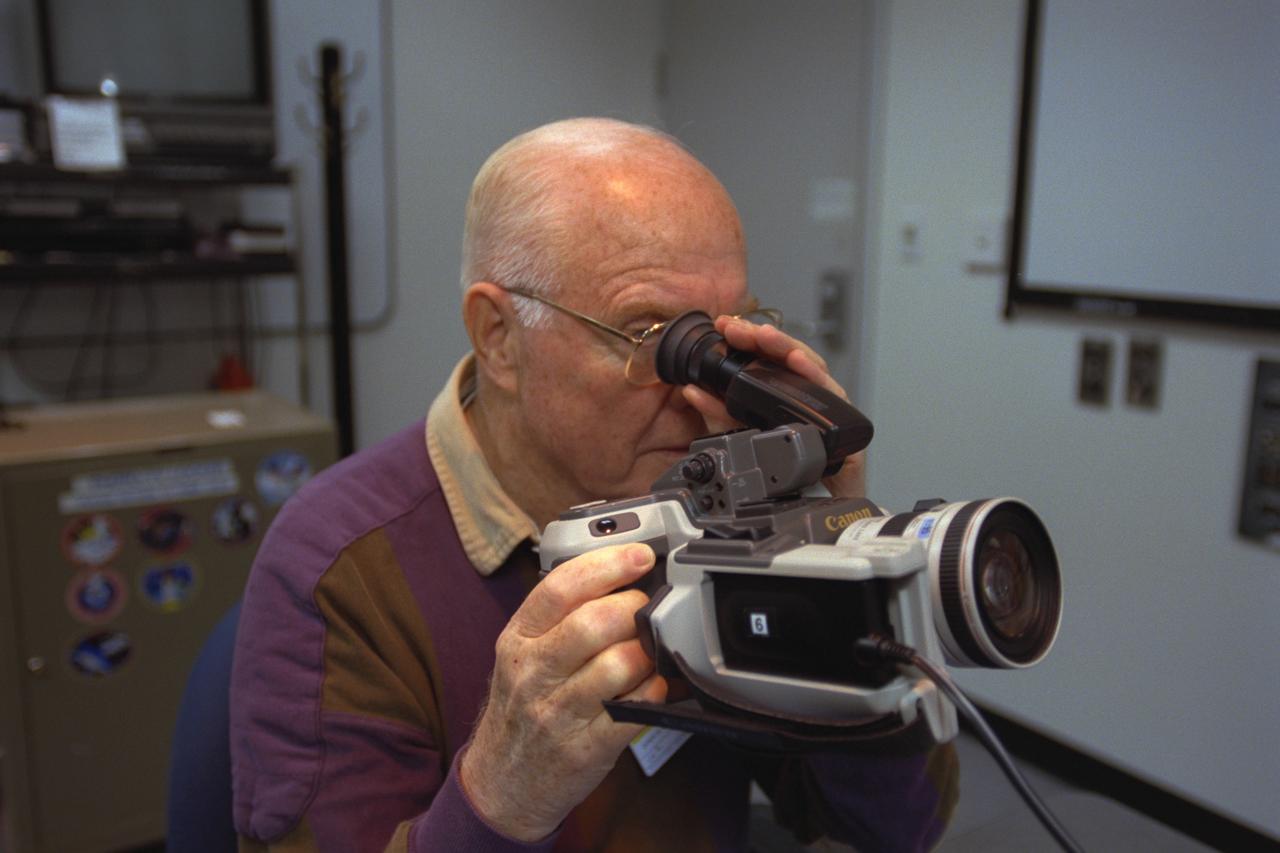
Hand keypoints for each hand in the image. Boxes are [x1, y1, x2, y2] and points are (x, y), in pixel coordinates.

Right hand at [460, 543, 667, 840]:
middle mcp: (533, 672)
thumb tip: (618, 574)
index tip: (640, 555)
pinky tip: (655, 683)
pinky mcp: (586, 749)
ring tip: (650, 648)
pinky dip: (655, 691)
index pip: (560, 587)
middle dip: (633, 606)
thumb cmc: (521, 706)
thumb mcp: (521, 653)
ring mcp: (558, 713)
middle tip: (647, 606)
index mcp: (518, 638)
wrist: (500, 782)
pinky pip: (634, 711)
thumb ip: (560, 615)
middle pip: (593, 623)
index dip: (607, 564)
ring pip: (617, 665)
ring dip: (647, 650)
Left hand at [681, 315, 865, 497]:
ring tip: (766, 336)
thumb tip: (691, 389)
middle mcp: (808, 392)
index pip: (768, 355)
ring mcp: (828, 404)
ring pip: (811, 367)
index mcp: (784, 389)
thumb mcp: (739, 434)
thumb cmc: (783, 466)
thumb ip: (717, 412)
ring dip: (788, 348)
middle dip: (764, 337)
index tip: (724, 326)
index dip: (747, 337)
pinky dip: (814, 375)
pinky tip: (799, 364)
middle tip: (739, 328)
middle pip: (789, 355)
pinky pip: (832, 395)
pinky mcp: (843, 421)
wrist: (814, 503)